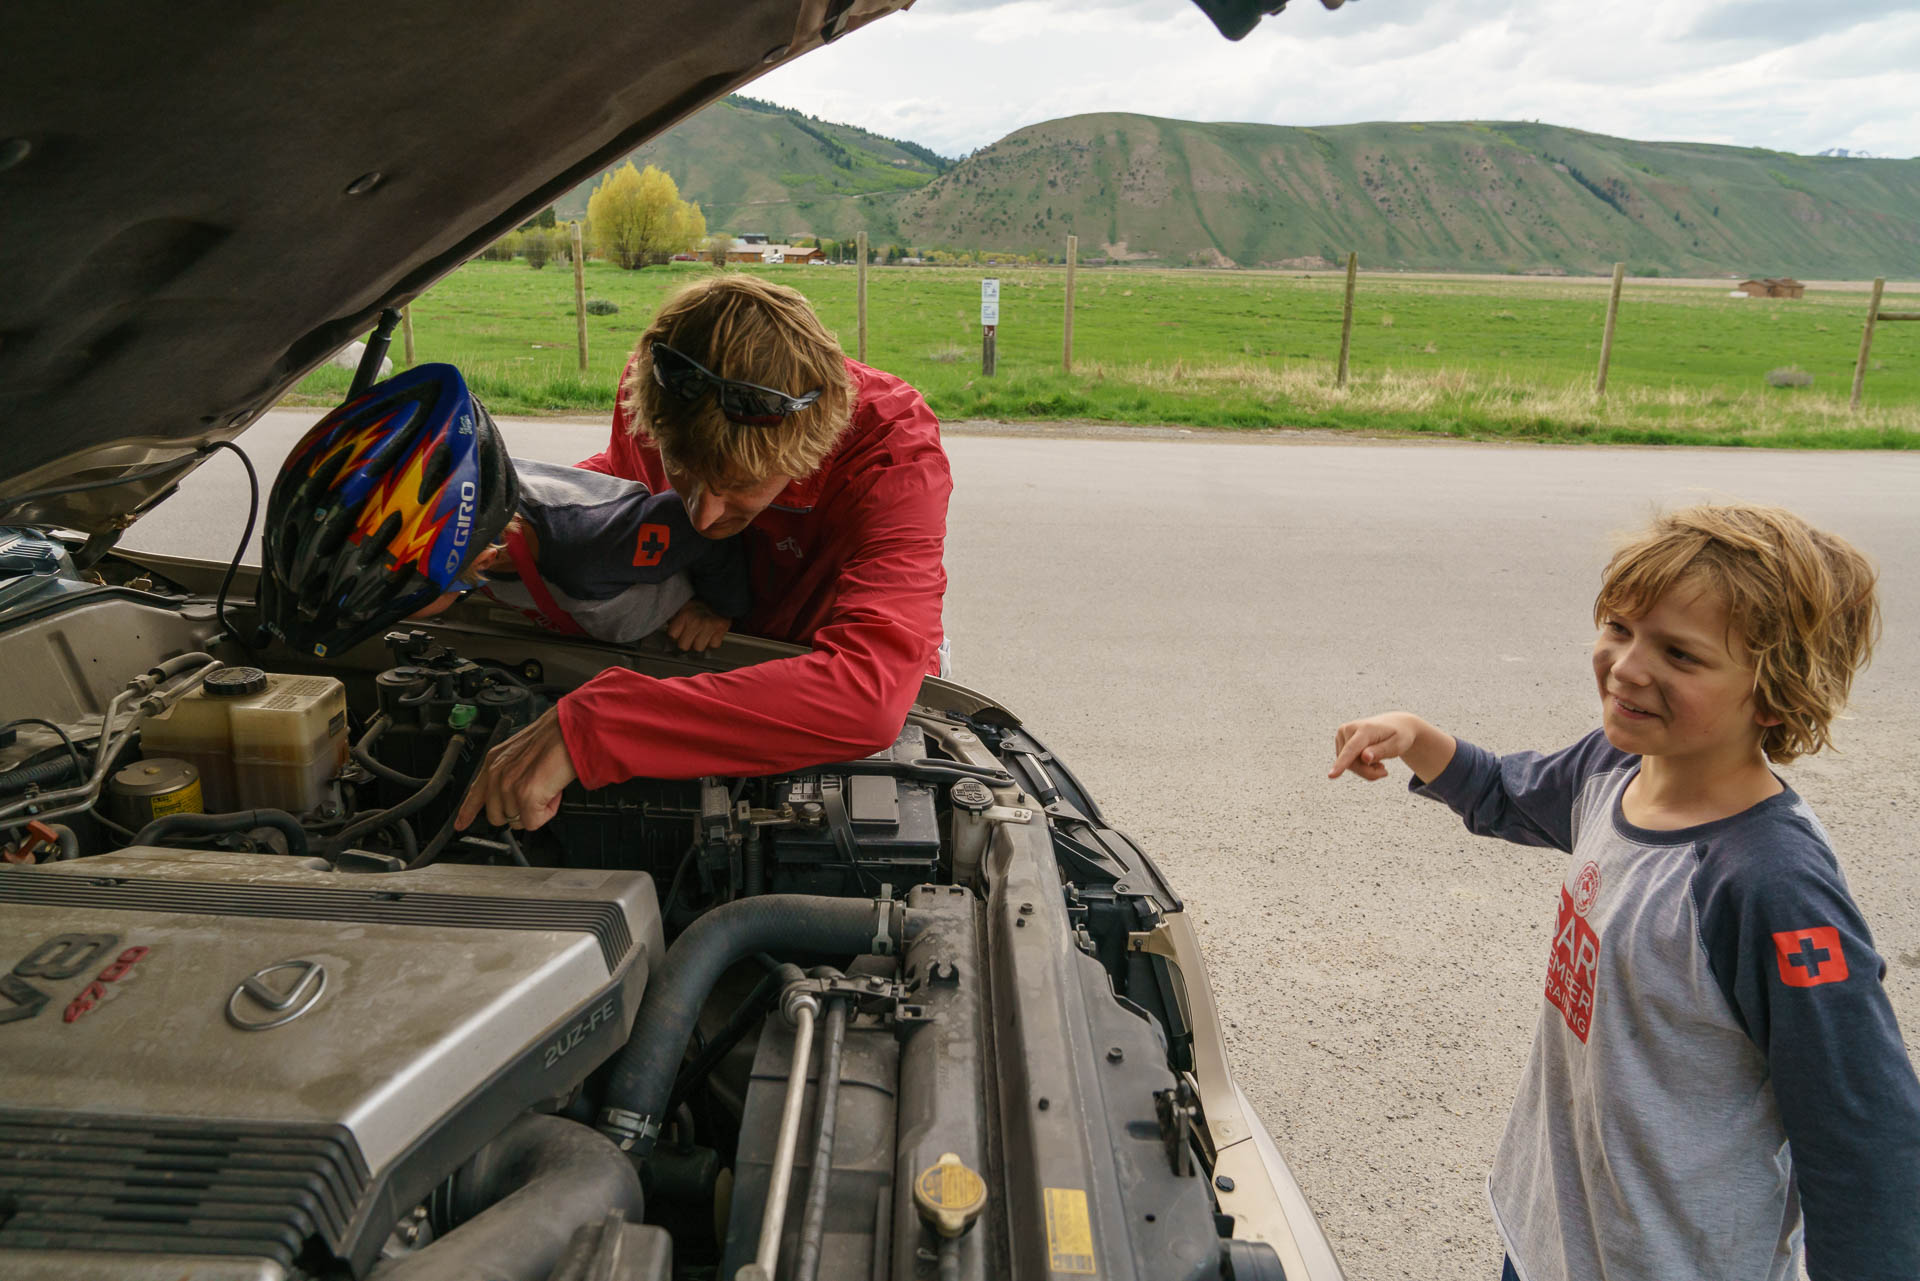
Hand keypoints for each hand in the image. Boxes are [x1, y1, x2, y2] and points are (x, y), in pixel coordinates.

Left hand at [455, 705, 577, 831]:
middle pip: (497, 816)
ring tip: (549, 786)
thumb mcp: (522, 753)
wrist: (573, 731)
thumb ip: (510, 773)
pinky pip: (533, 822)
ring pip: (517, 821)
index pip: (475, 793)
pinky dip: (547, 812)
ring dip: (537, 809)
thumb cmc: (557, 738)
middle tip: (537, 793)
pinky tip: (553, 793)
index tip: (461, 824)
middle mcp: (497, 773)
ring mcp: (509, 785)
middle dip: (518, 811)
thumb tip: (514, 797)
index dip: (467, 812)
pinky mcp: (526, 796)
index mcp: (494, 761)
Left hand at [667, 598, 730, 652]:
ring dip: (700, 643)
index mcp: (685, 615)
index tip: (679, 630)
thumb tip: (669, 631)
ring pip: (699, 648)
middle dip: (686, 641)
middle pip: (684, 646)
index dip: (675, 634)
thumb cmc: (700, 604)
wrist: (719, 597)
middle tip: (690, 634)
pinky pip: (713, 645)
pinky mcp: (721, 630)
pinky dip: (712, 641)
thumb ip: (674, 618)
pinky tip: (711, 633)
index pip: (672, 635)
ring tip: (701, 633)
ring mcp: (710, 626)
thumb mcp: (683, 607)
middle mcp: (696, 622)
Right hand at [1329, 713, 1424, 781]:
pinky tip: (1370, 759)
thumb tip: (1364, 758)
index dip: (1342, 763)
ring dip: (1364, 769)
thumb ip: (1381, 751)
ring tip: (1379, 763)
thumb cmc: (1399, 736)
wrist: (1395, 724)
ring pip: (1347, 764)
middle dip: (1367, 772)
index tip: (1331, 776)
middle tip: (1384, 772)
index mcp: (1366, 729)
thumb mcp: (1398, 745)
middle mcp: (1349, 728)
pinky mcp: (1340, 739)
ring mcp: (1342, 733)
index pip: (1352, 749)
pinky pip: (1345, 761)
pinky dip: (1359, 765)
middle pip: (1351, 762)